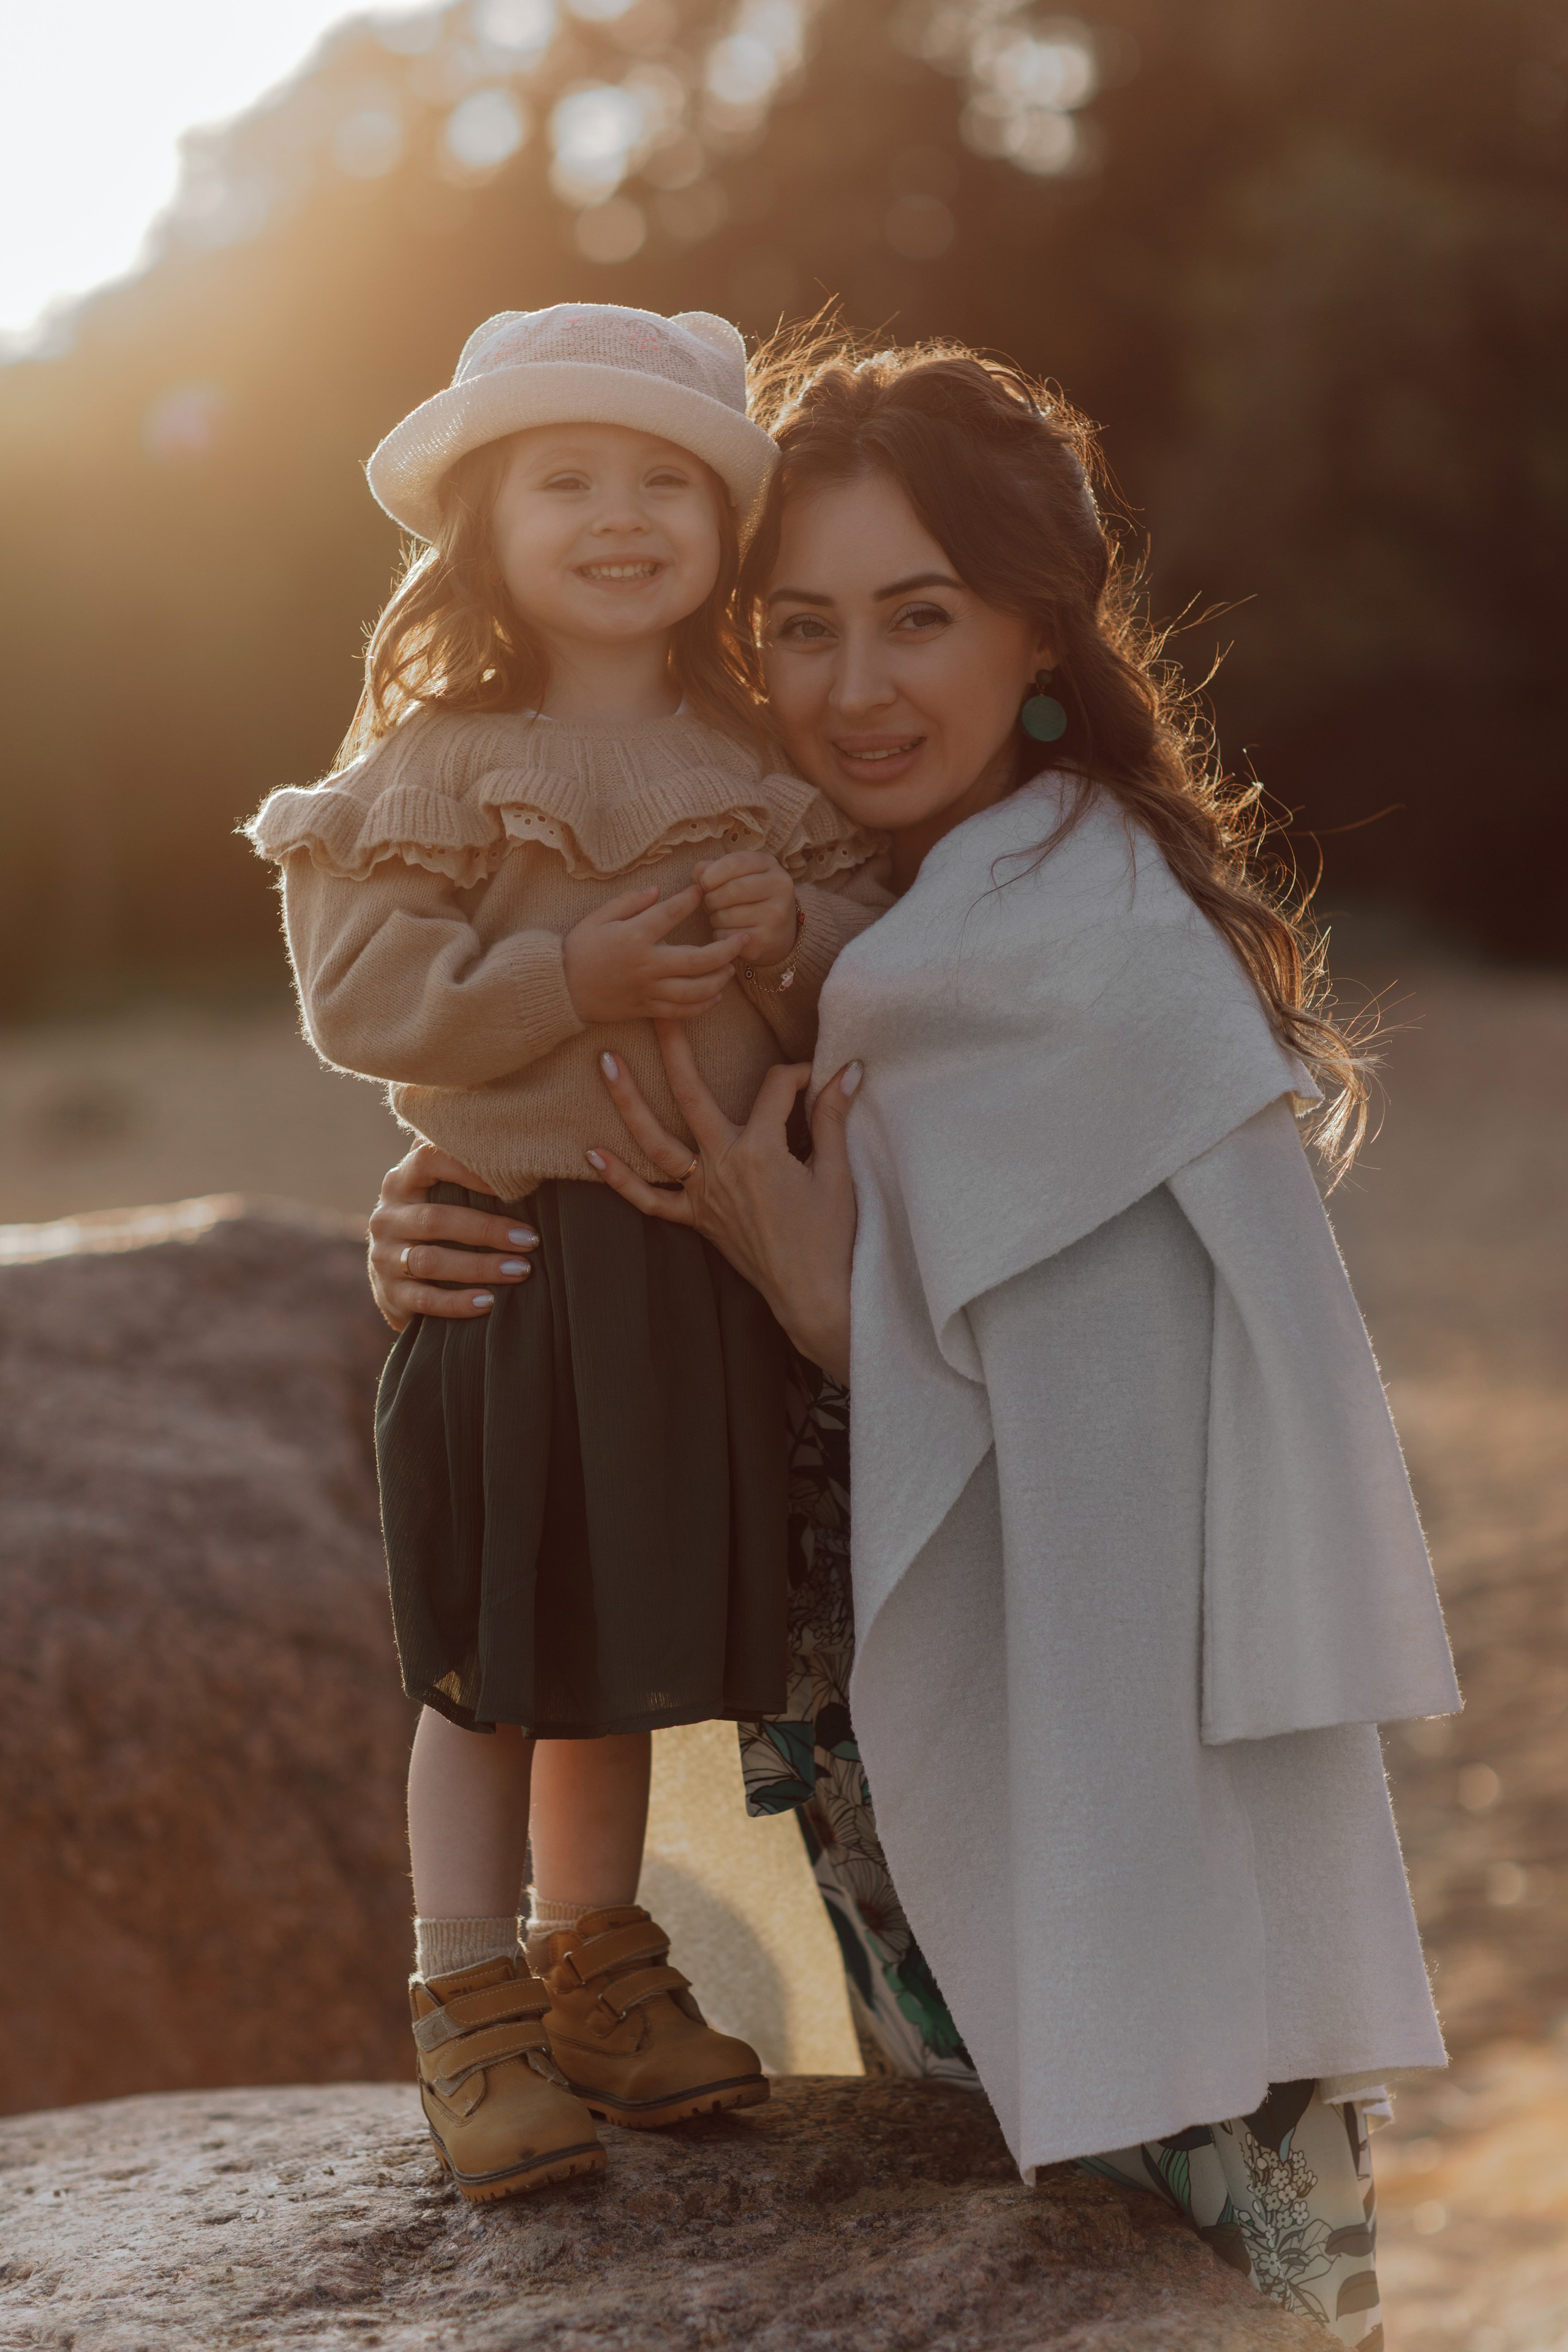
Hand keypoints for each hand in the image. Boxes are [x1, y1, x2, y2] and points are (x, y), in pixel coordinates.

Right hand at [367, 1141, 539, 1329]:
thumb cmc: (438, 1224)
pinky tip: (490, 1303)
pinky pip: (425, 1300)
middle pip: (436, 1219)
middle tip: (530, 1239)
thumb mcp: (441, 1192)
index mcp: (401, 1181)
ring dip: (480, 1267)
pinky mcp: (389, 1294)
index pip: (427, 1159)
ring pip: (431, 1261)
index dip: (468, 1168)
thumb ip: (463, 1166)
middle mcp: (387, 1216)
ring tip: (521, 1271)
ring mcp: (383, 1257)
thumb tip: (520, 1139)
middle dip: (487, 1230)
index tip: (513, 1182)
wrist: (397, 1279)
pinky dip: (458, 1303)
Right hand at [562, 882, 737, 1024]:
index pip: (671, 914)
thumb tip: (658, 890)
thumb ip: (629, 902)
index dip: (690, 900)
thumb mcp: (598, 917)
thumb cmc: (577, 949)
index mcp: (634, 937)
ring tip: (731, 968)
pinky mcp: (645, 1009)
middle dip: (726, 949)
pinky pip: (680, 1011)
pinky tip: (715, 996)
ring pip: (694, 989)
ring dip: (719, 979)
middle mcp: (645, 965)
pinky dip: (701, 1005)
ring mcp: (647, 990)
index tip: (702, 891)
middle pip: (697, 959)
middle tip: (743, 938)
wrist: (559, 988)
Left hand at [586, 1023, 858, 1381]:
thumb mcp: (838, 1174)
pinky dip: (619, 1179)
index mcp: (761, 1151)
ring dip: (627, 1101)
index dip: (798, 1074)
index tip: (816, 1077)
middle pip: (690, 1095)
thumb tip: (848, 1071)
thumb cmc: (831, 1237)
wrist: (813, 1295)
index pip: (775, 1088)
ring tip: (604, 1063)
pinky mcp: (697, 1221)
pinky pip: (650, 1200)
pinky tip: (592, 1154)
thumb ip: (833, 1119)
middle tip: (657, 1008)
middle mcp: (723, 1166)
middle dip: (673, 1047)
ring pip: (656, 1142)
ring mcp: (704, 1194)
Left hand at [694, 851, 798, 969]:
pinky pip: (727, 936)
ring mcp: (775, 915)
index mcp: (770, 865)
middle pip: (731, 890)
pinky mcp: (766, 940)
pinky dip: (720, 935)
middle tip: (710, 903)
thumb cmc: (750, 896)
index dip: (712, 873)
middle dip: (711, 898)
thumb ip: (715, 868)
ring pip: (726, 915)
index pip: (734, 863)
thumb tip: (698, 872)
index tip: (704, 883)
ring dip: (714, 918)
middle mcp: (780, 888)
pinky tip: (728, 932)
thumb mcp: (738, 875)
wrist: (778, 931)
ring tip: (721, 917)